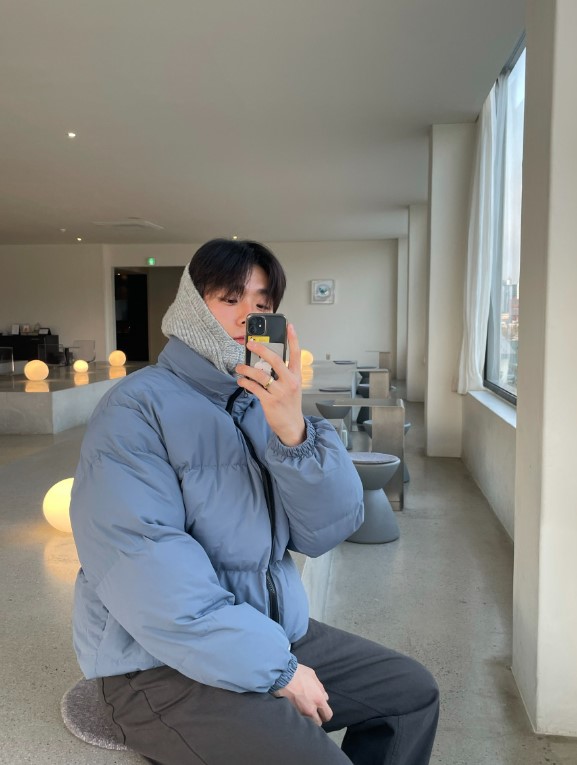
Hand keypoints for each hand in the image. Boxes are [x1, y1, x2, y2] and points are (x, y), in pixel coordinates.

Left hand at [236, 323, 305, 446]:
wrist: (292, 426)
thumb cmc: (290, 404)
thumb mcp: (292, 387)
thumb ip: (282, 374)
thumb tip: (264, 362)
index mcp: (296, 376)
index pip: (296, 354)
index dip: (293, 339)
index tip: (289, 326)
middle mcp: (289, 382)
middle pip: (275, 359)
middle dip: (260, 349)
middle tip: (249, 344)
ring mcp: (279, 392)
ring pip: (260, 374)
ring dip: (246, 369)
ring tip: (239, 368)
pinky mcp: (269, 401)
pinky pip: (254, 387)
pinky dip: (245, 382)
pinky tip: (241, 380)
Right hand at [272, 664, 332, 725]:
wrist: (282, 675)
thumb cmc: (298, 673)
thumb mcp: (313, 676)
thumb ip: (320, 688)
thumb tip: (325, 697)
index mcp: (318, 700)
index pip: (327, 715)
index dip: (325, 714)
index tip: (322, 711)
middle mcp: (310, 709)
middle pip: (318, 723)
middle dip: (317, 718)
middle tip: (313, 712)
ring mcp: (300, 712)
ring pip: (308, 723)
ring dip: (308, 719)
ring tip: (304, 711)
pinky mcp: (291, 713)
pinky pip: (298, 718)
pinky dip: (299, 716)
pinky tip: (297, 709)